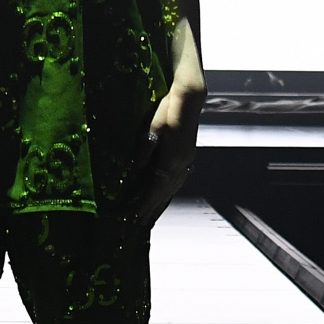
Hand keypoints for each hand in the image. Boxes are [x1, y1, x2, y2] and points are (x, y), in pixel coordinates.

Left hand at [128, 89, 201, 232]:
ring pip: (171, 189)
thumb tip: (137, 168)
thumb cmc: (169, 106)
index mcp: (173, 157)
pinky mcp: (186, 157)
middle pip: (164, 192)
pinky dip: (167, 194)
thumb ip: (147, 146)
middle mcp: (182, 164)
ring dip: (160, 204)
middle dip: (151, 209)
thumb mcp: (155, 124)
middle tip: (137, 226)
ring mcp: (186, 161)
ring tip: (148, 219)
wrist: (190, 97)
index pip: (157, 187)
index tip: (133, 217)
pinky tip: (162, 198)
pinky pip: (175, 182)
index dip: (145, 202)